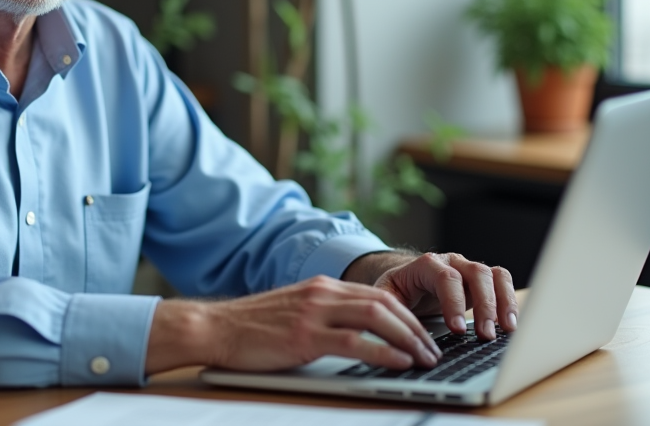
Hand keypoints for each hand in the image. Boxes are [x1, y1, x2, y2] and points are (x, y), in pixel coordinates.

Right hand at [145, 275, 441, 375]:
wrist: (214, 327)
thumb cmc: (252, 327)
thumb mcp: (295, 312)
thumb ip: (326, 316)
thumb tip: (361, 336)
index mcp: (322, 286)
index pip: (378, 295)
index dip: (408, 315)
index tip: (425, 335)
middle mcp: (322, 293)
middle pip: (385, 303)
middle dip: (417, 328)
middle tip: (434, 350)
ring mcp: (314, 312)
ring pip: (377, 317)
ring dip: (408, 339)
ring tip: (425, 358)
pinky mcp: (304, 335)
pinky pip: (355, 341)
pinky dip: (384, 351)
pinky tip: (399, 362)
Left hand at [349, 251, 517, 340]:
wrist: (408, 281)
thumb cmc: (398, 291)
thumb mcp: (387, 297)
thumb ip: (389, 309)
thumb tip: (391, 332)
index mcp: (426, 265)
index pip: (444, 277)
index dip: (453, 301)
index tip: (458, 329)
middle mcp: (451, 262)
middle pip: (475, 273)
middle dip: (483, 305)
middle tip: (484, 335)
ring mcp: (468, 270)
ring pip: (492, 275)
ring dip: (502, 302)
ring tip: (506, 330)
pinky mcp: (482, 282)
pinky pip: (502, 281)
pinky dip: (510, 300)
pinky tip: (510, 324)